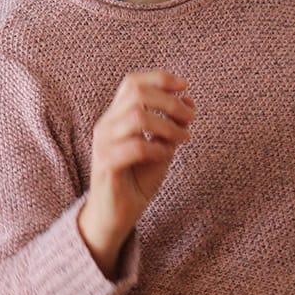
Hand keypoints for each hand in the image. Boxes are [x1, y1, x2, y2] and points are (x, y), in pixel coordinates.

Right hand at [78, 70, 194, 276]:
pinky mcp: (105, 164)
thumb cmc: (136, 180)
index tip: (185, 87)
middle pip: (137, 93)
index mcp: (117, 116)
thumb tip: (189, 101)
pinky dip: (158, 148)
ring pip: (138, 117)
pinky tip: (165, 156)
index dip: (160, 78)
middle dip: (170, 102)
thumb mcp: (160, 148)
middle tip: (191, 118)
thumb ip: (172, 126)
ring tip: (183, 138)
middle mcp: (106, 125)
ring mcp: (103, 143)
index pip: (132, 82)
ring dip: (168, 125)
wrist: (116, 216)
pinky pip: (136, 147)